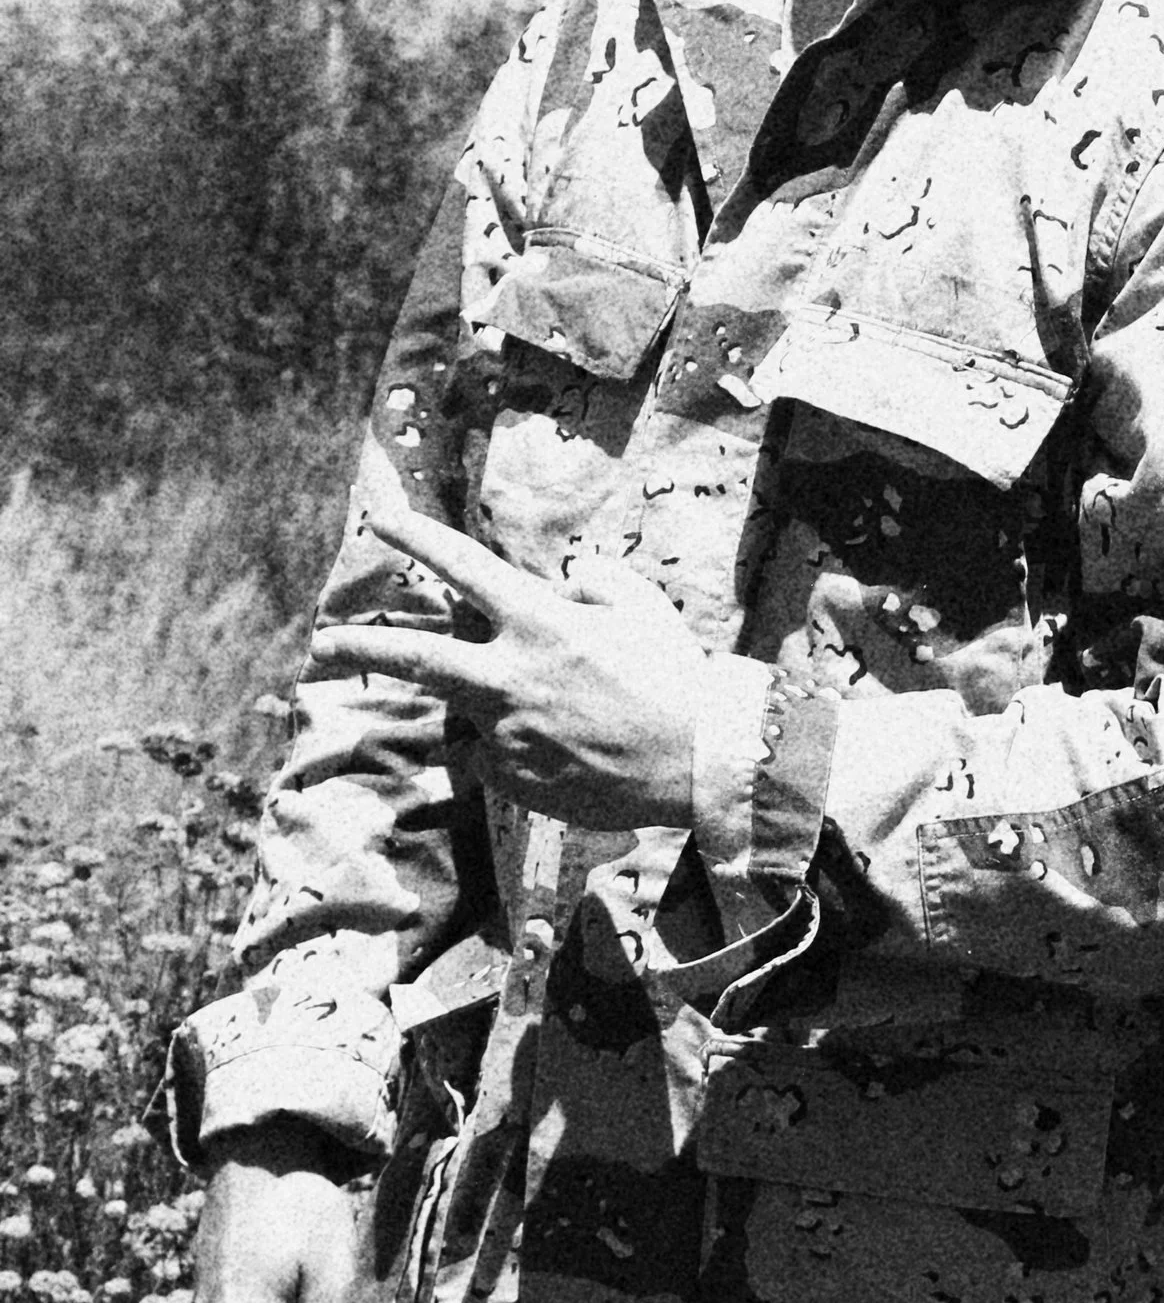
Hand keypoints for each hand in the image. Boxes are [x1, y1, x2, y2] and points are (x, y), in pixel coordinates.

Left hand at [314, 495, 702, 832]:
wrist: (701, 756)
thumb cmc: (674, 672)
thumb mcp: (639, 604)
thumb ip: (591, 583)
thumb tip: (562, 586)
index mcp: (540, 622)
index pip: (463, 569)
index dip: (416, 540)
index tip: (378, 524)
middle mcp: (511, 675)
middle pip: (417, 658)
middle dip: (361, 649)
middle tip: (323, 645)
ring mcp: (507, 732)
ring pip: (468, 714)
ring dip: (487, 708)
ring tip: (553, 714)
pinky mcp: (514, 778)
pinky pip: (497, 756)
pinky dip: (517, 747)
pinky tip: (567, 750)